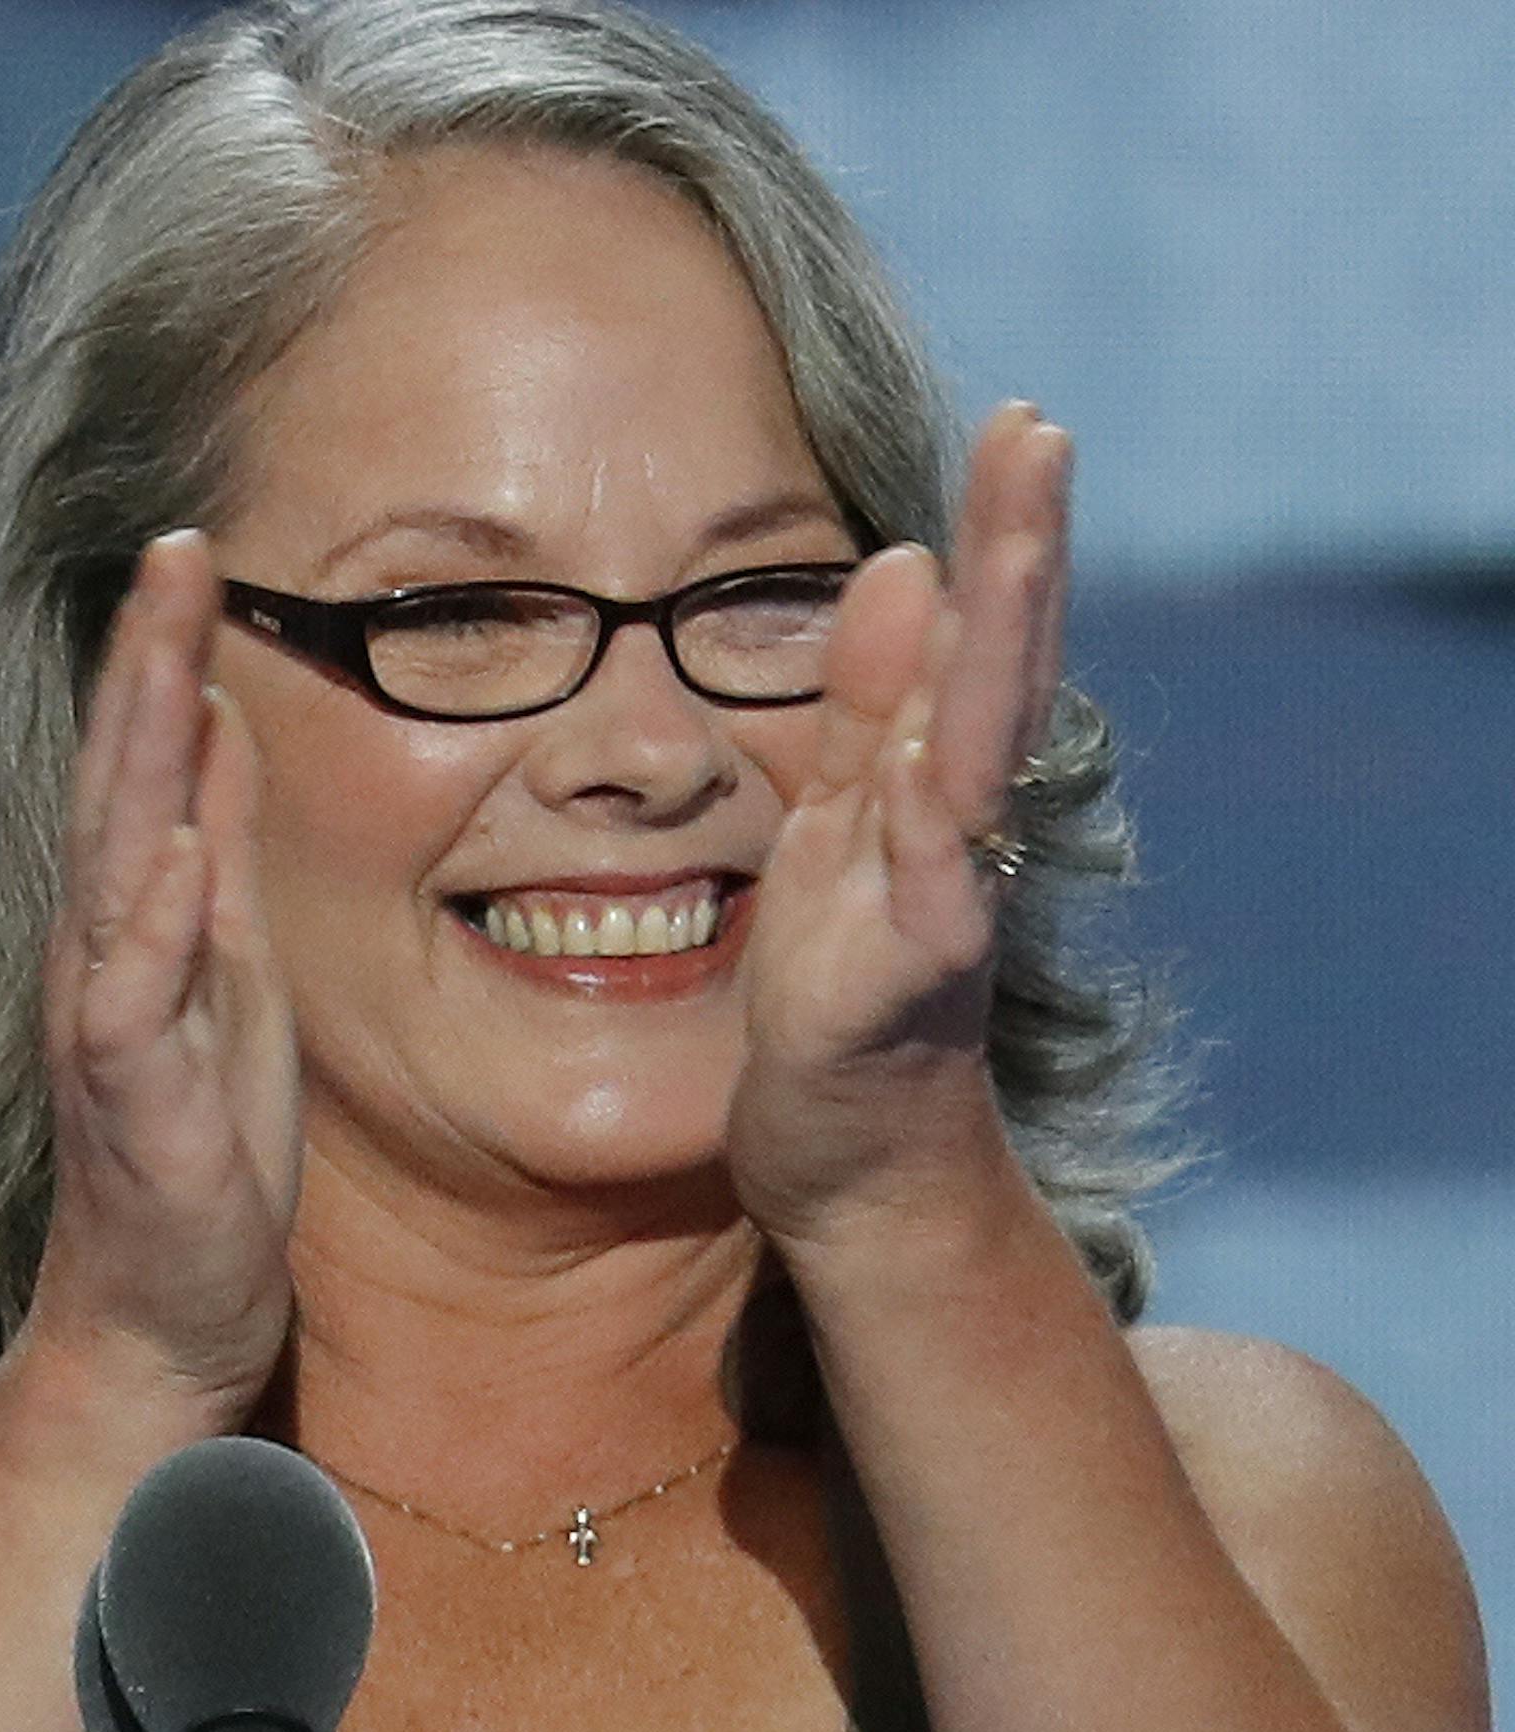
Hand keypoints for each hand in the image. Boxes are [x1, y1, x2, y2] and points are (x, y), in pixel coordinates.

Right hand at [28, 531, 299, 1419]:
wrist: (162, 1312)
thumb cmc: (202, 1138)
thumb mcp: (232, 970)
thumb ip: (218, 853)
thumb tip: (219, 722)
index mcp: (139, 922)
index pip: (142, 766)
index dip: (161, 656)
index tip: (192, 546)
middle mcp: (105, 958)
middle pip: (117, 789)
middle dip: (143, 665)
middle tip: (174, 546)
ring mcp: (110, 1030)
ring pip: (113, 874)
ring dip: (133, 764)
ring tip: (162, 653)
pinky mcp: (135, 1110)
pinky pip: (133, 1008)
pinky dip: (152, 930)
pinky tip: (174, 855)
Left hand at [727, 403, 1070, 1241]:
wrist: (850, 1161)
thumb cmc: (842, 985)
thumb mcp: (839, 820)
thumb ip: (868, 704)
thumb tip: (907, 559)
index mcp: (933, 789)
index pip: (977, 643)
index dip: (1001, 536)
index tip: (1021, 422)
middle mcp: (958, 838)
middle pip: (997, 679)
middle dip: (1018, 556)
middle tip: (1040, 434)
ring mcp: (939, 912)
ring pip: (972, 768)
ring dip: (994, 660)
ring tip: (1008, 547)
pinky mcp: (897, 993)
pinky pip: (923, 905)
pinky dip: (929, 836)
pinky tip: (932, 764)